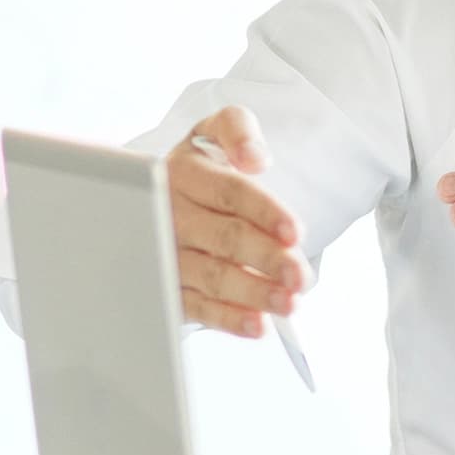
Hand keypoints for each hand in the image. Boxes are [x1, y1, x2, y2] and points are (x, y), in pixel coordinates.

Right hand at [167, 105, 308, 338]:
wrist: (155, 194)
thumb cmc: (199, 167)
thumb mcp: (214, 131)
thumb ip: (237, 129)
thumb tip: (254, 158)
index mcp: (184, 172)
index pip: (229, 192)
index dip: (264, 212)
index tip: (294, 231)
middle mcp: (171, 214)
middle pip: (225, 238)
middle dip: (266, 258)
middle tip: (300, 275)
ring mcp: (167, 253)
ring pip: (212, 275)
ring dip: (252, 293)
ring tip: (288, 303)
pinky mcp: (168, 286)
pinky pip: (197, 307)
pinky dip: (228, 319)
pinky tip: (257, 325)